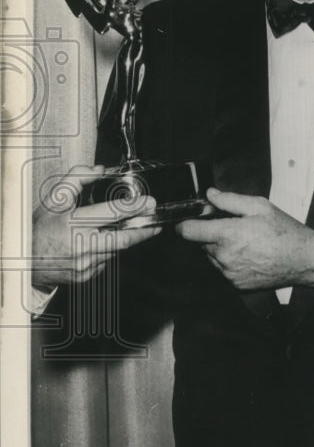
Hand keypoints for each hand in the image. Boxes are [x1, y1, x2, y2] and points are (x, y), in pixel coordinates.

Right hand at [32, 165, 161, 288]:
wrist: (25, 260)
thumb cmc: (40, 228)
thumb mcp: (53, 199)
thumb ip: (76, 179)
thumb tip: (100, 171)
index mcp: (73, 224)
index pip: (110, 214)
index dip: (133, 208)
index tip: (149, 202)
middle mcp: (81, 246)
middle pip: (124, 239)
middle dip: (144, 230)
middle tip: (155, 222)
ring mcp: (85, 265)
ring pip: (115, 250)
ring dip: (121, 239)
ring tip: (122, 229)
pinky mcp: (87, 276)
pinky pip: (106, 261)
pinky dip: (107, 251)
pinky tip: (98, 244)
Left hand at [175, 187, 313, 292]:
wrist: (304, 260)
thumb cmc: (285, 231)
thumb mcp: (260, 206)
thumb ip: (230, 200)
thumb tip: (210, 195)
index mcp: (228, 235)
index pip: (188, 232)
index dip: (184, 224)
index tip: (187, 221)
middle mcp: (225, 257)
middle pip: (201, 244)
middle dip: (211, 234)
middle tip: (233, 227)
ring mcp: (230, 273)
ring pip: (213, 257)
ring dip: (221, 249)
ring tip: (246, 242)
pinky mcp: (236, 284)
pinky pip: (224, 270)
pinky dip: (231, 262)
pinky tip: (250, 255)